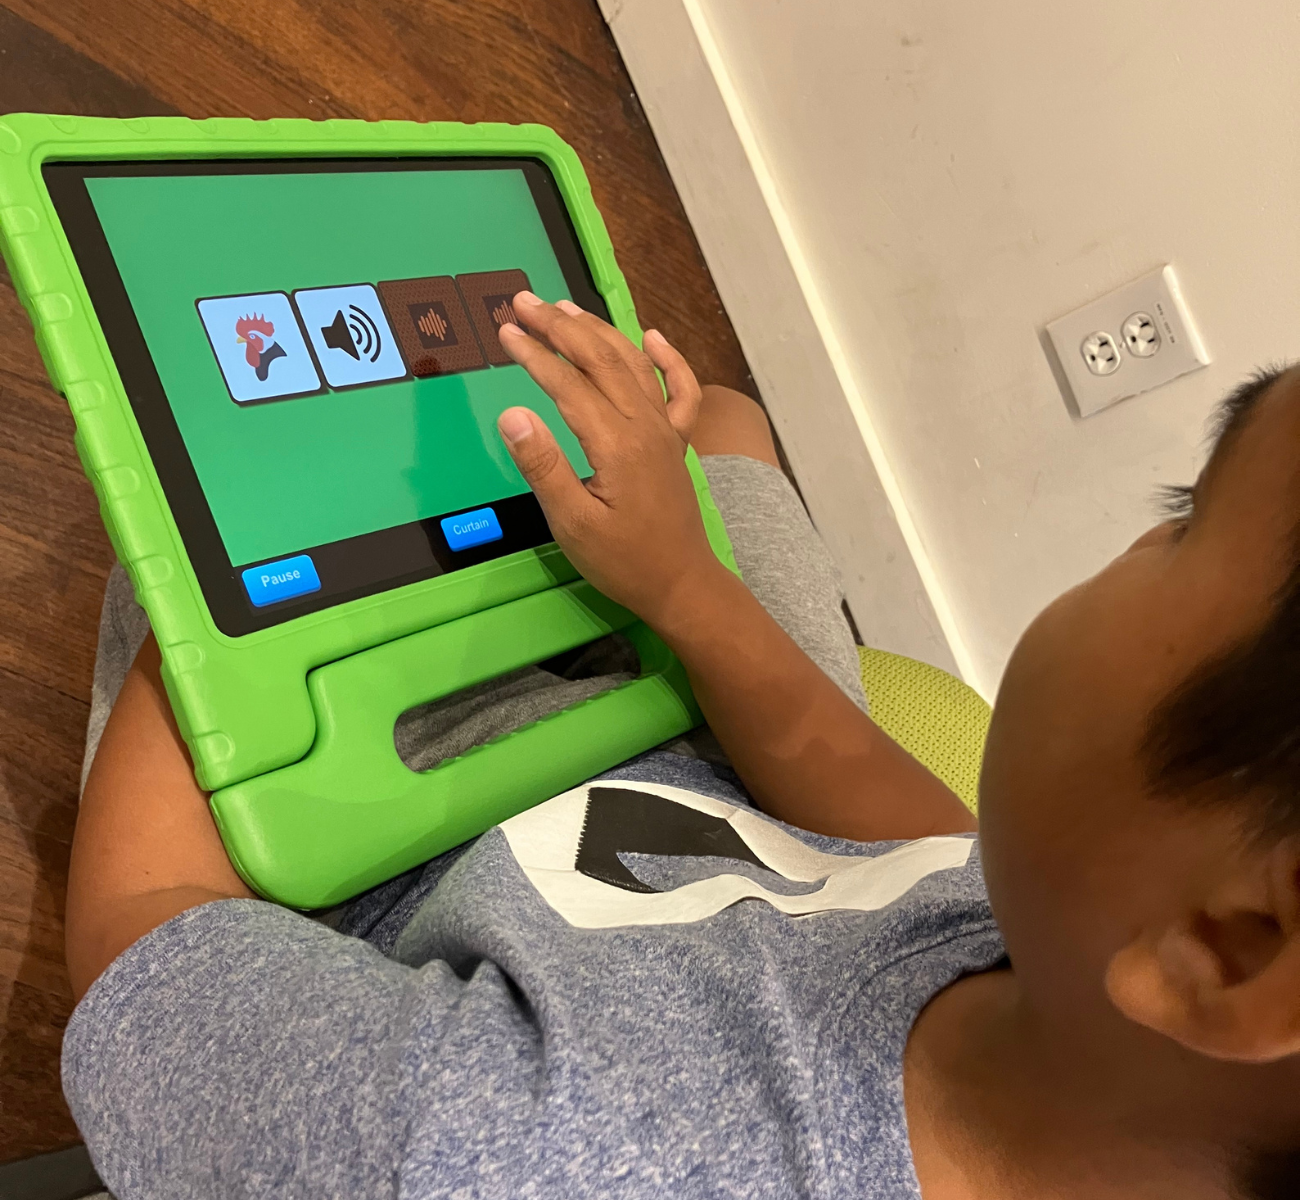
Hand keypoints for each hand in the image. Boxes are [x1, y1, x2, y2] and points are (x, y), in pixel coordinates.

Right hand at [495, 293, 727, 622]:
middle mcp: (645, 426)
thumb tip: (512, 414)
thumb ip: (543, 466)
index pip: (568, 384)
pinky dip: (668, 359)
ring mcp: (666, 431)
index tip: (505, 332)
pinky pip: (680, 390)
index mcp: (616, 444)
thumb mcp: (572, 524)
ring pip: (633, 365)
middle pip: (600, 360)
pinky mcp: (677, 443)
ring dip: (599, 331)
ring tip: (564, 308)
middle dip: (560, 326)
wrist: (682, 584)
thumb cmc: (623, 562)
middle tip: (523, 302)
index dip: (534, 355)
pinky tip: (652, 336)